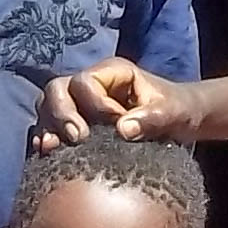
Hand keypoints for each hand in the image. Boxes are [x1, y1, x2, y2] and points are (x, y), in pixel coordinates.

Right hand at [35, 60, 201, 149]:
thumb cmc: (178, 109)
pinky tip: (46, 154)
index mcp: (112, 73)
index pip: (85, 82)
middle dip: (61, 114)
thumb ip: (151, 118)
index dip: (94, 105)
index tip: (114, 126)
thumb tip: (121, 129)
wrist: (180, 122)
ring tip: (53, 149)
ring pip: (48, 107)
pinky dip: (46, 139)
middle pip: (57, 89)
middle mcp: (90, 85)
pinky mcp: (75, 125)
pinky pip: (50, 128)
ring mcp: (79, 104)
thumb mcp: (172, 111)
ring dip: (49, 128)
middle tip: (76, 139)